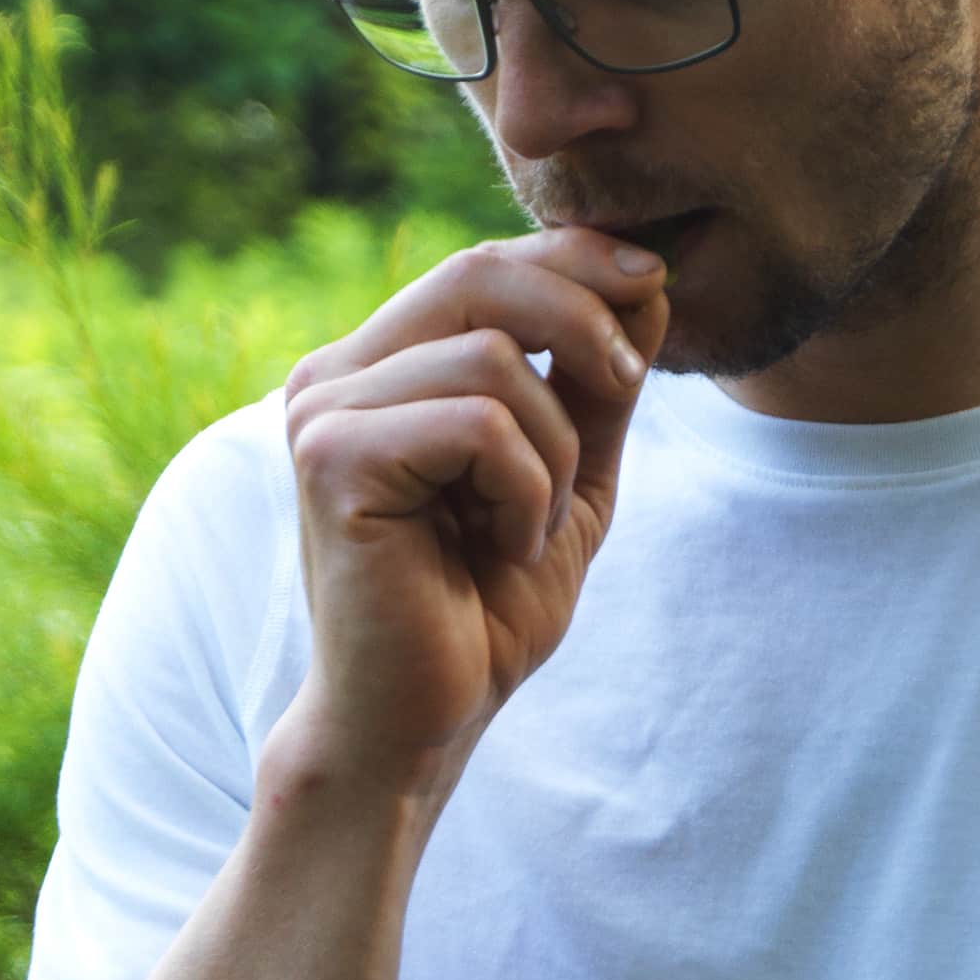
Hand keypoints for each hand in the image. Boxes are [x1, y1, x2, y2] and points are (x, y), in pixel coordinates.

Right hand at [270, 231, 665, 808]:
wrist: (425, 722)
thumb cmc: (485, 609)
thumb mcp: (569, 477)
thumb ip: (596, 386)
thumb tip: (648, 282)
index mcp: (381, 368)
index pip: (481, 267)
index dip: (574, 258)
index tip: (656, 282)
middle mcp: (336, 375)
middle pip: (477, 276)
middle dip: (580, 319)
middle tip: (627, 387)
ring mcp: (323, 412)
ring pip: (492, 359)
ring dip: (553, 450)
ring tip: (531, 527)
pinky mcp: (332, 459)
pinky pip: (477, 424)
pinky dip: (523, 488)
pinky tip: (504, 547)